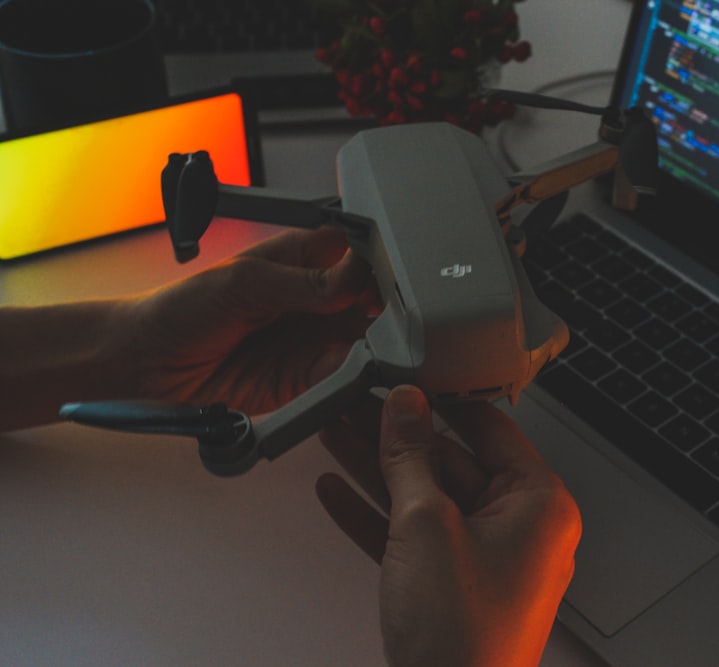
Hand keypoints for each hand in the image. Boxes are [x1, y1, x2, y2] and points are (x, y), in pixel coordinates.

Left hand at [121, 227, 376, 413]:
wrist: (147, 364)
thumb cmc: (182, 309)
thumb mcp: (244, 283)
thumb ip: (303, 283)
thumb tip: (354, 278)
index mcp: (303, 260)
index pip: (359, 253)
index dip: (380, 263)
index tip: (394, 277)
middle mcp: (316, 299)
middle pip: (373, 300)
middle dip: (389, 309)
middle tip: (399, 319)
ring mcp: (314, 339)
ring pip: (367, 340)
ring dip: (379, 346)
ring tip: (384, 349)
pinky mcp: (306, 378)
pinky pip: (342, 377)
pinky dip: (354, 377)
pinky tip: (357, 372)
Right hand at [316, 386, 581, 666]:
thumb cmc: (464, 638)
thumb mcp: (426, 525)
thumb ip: (410, 457)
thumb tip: (404, 408)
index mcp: (539, 505)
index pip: (490, 428)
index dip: (444, 397)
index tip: (409, 374)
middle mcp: (519, 528)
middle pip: (451, 461)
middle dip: (396, 436)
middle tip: (356, 403)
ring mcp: (485, 558)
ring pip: (425, 497)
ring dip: (376, 469)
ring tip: (334, 433)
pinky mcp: (452, 586)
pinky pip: (413, 536)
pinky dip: (374, 515)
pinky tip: (337, 490)